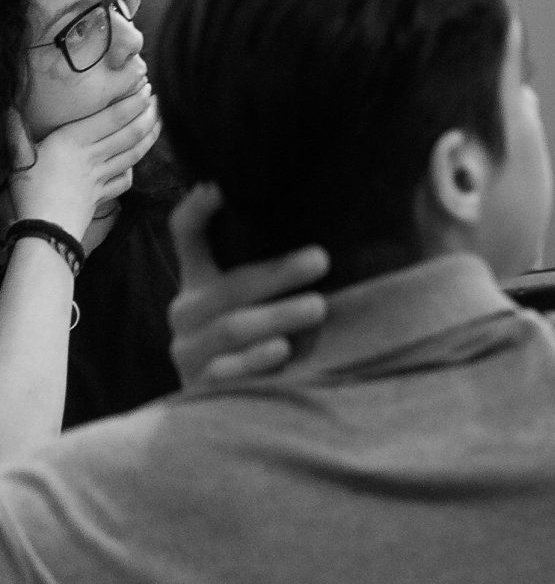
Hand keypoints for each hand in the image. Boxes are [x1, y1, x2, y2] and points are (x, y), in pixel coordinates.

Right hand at [6, 81, 158, 231]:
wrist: (42, 230)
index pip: (113, 117)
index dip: (133, 102)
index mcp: (74, 141)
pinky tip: (136, 162)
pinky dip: (134, 169)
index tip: (146, 89)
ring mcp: (101, 176)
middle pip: (130, 133)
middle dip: (148, 115)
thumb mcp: (19, 158)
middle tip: (158, 101)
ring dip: (149, 136)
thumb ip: (18, 133)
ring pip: (133, 153)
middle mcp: (92, 156)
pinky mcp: (102, 195)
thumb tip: (10, 111)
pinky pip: (124, 179)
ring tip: (158, 122)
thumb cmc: (27, 190)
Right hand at [166, 184, 327, 387]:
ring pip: (230, 328)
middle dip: (277, 272)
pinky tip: (282, 351)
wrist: (231, 407)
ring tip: (317, 307)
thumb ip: (273, 262)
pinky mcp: (197, 387)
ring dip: (277, 316)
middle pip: (227, 286)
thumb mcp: (262, 296)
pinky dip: (255, 361)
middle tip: (320, 260)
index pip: (187, 236)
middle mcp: (187, 311)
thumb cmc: (264, 334)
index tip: (220, 186)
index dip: (198, 210)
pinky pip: (224, 372)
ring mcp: (189, 350)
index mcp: (200, 278)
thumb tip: (326, 227)